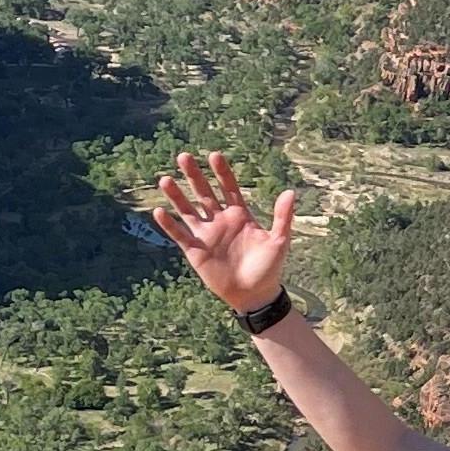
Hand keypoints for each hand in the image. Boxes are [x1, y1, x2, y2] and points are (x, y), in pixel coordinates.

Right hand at [153, 150, 295, 315]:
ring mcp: (207, 235)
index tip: (214, 155)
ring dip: (177, 196)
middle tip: (184, 156)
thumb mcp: (279, 240)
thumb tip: (290, 191)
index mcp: (240, 215)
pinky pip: (180, 235)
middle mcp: (221, 221)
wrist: (254, 295)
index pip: (228, 188)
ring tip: (165, 179)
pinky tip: (158, 211)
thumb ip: (283, 217)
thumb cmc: (269, 268)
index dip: (221, 172)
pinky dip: (169, 224)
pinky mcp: (196, 251)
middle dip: (194, 175)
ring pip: (188, 210)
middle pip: (204, 193)